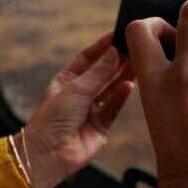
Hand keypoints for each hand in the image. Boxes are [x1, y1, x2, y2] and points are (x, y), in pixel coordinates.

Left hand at [19, 31, 133, 187]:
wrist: (49, 154)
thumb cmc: (52, 119)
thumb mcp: (75, 90)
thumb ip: (98, 73)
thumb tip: (114, 52)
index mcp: (66, 81)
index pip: (87, 58)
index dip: (102, 46)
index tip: (117, 34)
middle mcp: (79, 94)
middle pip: (102, 73)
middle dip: (116, 61)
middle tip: (134, 47)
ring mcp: (91, 110)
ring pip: (111, 89)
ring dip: (123, 77)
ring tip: (138, 62)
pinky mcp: (101, 126)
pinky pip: (114, 108)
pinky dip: (122, 97)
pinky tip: (130, 84)